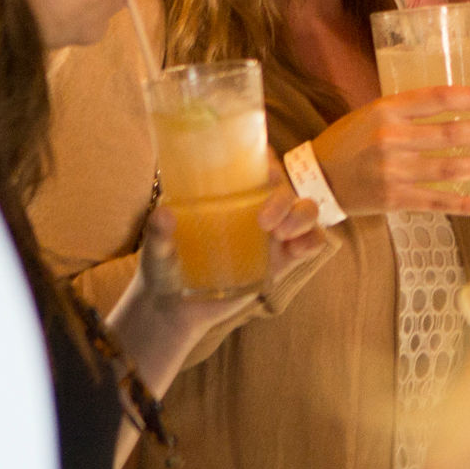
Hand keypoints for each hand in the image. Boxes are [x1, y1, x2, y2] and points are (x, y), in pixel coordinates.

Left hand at [134, 164, 324, 333]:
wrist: (175, 310)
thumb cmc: (165, 267)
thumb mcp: (157, 249)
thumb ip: (158, 234)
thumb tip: (164, 214)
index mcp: (227, 194)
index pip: (255, 163)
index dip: (266, 158)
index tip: (262, 168)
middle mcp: (254, 207)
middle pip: (284, 185)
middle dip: (283, 197)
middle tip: (264, 221)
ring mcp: (272, 233)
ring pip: (305, 209)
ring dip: (302, 216)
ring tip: (282, 236)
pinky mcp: (282, 260)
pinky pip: (311, 242)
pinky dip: (312, 240)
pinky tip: (297, 250)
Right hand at [310, 88, 469, 217]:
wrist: (318, 179)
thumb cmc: (347, 142)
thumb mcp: (370, 113)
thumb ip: (405, 109)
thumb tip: (449, 105)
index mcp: (385, 111)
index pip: (435, 99)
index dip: (464, 97)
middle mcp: (391, 139)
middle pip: (448, 133)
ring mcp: (394, 172)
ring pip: (449, 168)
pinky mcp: (395, 199)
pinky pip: (438, 202)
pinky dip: (465, 205)